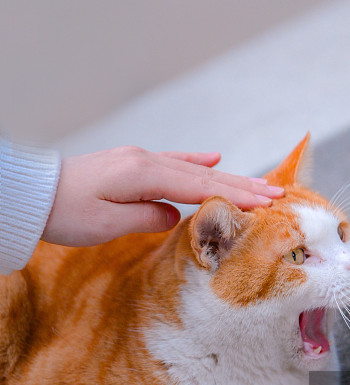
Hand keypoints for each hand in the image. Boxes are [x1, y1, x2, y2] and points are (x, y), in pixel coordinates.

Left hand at [42, 146, 283, 245]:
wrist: (35, 194)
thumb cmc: (66, 212)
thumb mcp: (106, 225)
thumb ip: (147, 218)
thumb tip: (176, 215)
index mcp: (144, 174)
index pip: (200, 187)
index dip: (235, 195)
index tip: (267, 202)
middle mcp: (147, 160)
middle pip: (204, 175)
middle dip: (243, 185)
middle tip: (278, 193)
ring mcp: (141, 159)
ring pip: (194, 169)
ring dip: (228, 176)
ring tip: (259, 183)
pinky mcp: (133, 164)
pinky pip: (174, 162)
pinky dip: (197, 162)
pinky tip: (215, 159)